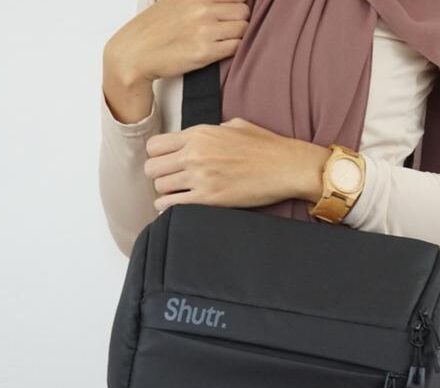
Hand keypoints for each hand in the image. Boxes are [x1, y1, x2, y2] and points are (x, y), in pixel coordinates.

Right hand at [103, 0, 249, 122]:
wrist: (135, 54)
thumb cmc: (153, 31)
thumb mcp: (174, 2)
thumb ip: (197, 1)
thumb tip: (221, 3)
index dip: (235, 4)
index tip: (232, 12)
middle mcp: (201, 9)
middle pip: (243, 11)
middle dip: (238, 20)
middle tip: (228, 28)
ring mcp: (205, 31)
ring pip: (243, 29)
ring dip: (238, 35)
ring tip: (224, 40)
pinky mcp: (205, 52)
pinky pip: (236, 47)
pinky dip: (234, 49)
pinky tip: (222, 49)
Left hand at [143, 117, 331, 211]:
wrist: (287, 167)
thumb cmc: (267, 146)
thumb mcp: (235, 126)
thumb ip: (211, 130)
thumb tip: (200, 138)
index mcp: (199, 134)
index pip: (154, 145)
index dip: (157, 156)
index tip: (166, 163)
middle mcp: (195, 154)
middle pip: (152, 168)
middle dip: (159, 175)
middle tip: (170, 180)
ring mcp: (200, 177)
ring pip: (159, 187)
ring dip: (166, 192)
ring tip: (178, 194)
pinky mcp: (209, 198)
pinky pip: (171, 206)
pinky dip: (168, 208)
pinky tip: (176, 208)